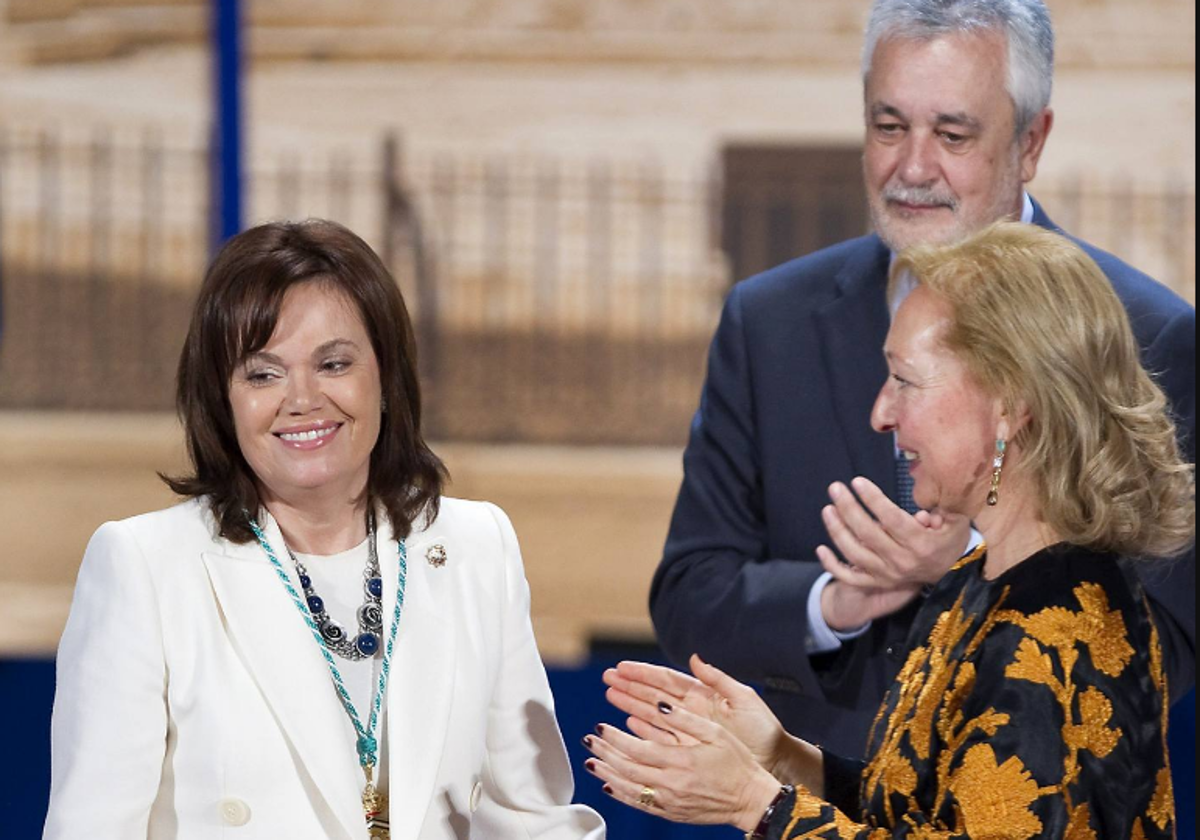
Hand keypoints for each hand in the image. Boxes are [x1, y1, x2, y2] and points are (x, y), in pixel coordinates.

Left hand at [584, 704, 782, 831]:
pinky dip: (621, 795)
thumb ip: (685, 719)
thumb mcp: (716, 733)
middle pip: (627, 768)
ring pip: (629, 789)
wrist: (751, 799)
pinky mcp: (672, 813)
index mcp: (681, 760)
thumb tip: (659, 703)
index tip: (601, 726)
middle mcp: (672, 783)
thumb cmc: (736, 763)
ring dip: (607, 774)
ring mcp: (670, 801)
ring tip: (591, 762)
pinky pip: (640, 805)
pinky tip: (609, 786)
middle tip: (589, 740)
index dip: (614, 738)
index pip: (637, 749)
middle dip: (604, 753)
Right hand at [603, 655, 786, 773]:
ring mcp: (688, 729)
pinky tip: (628, 721)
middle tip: (608, 678)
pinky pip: (660, 736)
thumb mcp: (744, 698)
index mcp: (703, 695)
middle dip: (630, 685)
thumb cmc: (763, 731)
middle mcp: (692, 710)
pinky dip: (643, 729)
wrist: (775, 761)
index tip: (623, 667)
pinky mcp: (688, 748)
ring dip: (631, 703)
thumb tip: (695, 658)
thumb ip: (718, 678)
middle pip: (654, 694)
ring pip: (652, 713)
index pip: (667, 680)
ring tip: (610, 695)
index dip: (644, 673)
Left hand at [816, 478, 970, 627]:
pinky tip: (820, 548)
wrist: (951, 572)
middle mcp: (901, 561)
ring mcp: (887, 574)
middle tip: (835, 488)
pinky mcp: (877, 582)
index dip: (873, 500)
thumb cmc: (950, 539)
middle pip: (868, 534)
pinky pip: (850, 577)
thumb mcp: (955, 521)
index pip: (892, 519)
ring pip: (855, 554)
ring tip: (828, 509)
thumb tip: (922, 511)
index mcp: (921, 544)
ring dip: (837, 531)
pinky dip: (832, 565)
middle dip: (848, 508)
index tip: (858, 482)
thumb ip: (942, 510)